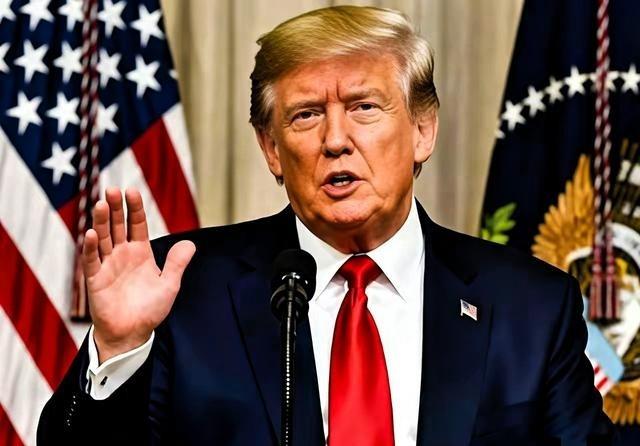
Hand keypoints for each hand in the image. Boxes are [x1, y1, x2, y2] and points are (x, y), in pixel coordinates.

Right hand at [82, 187, 195, 362]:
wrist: (133, 333)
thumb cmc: (150, 310)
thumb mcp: (169, 285)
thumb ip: (177, 263)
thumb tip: (190, 242)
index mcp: (140, 253)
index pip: (136, 225)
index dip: (134, 208)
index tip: (132, 191)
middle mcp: (122, 255)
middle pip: (118, 226)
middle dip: (116, 208)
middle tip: (112, 188)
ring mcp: (108, 265)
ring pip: (103, 238)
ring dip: (101, 221)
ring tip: (102, 204)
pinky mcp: (96, 279)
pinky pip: (92, 260)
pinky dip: (90, 247)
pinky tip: (90, 233)